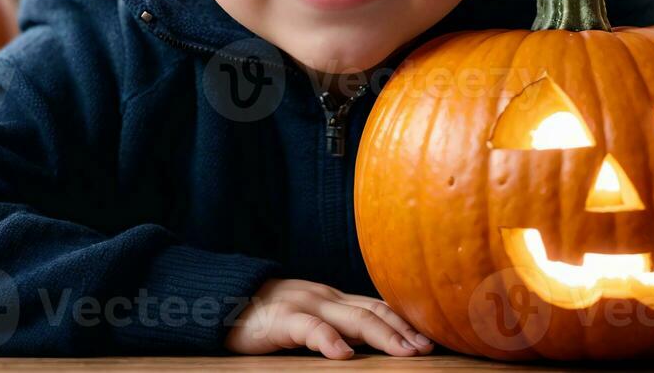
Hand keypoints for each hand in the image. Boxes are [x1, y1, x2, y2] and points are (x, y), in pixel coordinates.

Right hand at [225, 278, 433, 359]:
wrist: (223, 300)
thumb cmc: (268, 315)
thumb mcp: (309, 316)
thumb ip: (336, 325)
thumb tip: (372, 343)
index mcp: (334, 298)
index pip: (378, 306)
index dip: (405, 322)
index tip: (430, 339)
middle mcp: (326, 297)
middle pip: (374, 311)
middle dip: (404, 331)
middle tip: (427, 350)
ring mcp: (306, 304)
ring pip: (352, 317)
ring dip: (382, 336)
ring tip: (404, 353)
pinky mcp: (282, 319)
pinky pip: (309, 328)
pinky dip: (328, 340)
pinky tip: (342, 355)